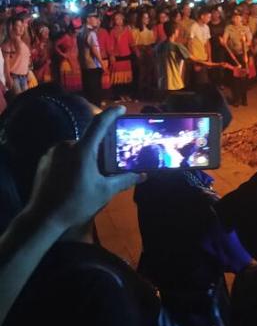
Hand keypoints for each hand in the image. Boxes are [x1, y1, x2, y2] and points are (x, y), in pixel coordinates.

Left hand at [26, 106, 143, 230]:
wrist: (43, 217)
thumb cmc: (76, 203)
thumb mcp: (105, 192)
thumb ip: (124, 180)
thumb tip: (143, 176)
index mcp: (83, 150)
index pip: (100, 123)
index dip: (112, 113)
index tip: (121, 109)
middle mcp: (66, 145)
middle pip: (88, 141)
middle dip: (97, 151)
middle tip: (103, 167)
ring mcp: (53, 152)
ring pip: (75, 149)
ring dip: (84, 158)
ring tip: (86, 178)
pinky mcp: (44, 160)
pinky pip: (63, 156)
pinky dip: (71, 162)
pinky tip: (73, 180)